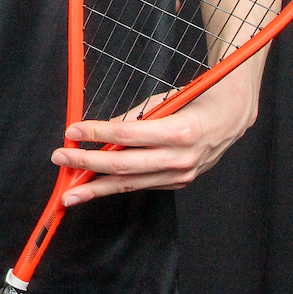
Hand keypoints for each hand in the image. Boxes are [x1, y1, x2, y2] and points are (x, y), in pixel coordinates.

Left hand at [55, 54, 264, 204]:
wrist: (232, 116)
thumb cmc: (197, 101)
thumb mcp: (164, 100)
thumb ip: (133, 119)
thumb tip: (100, 131)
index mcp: (180, 132)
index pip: (127, 136)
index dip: (96, 134)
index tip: (72, 131)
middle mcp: (181, 158)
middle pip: (124, 166)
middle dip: (87, 165)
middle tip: (60, 159)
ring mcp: (181, 174)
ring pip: (130, 184)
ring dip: (96, 188)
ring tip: (70, 193)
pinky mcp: (179, 182)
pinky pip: (142, 185)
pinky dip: (117, 186)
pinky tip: (96, 188)